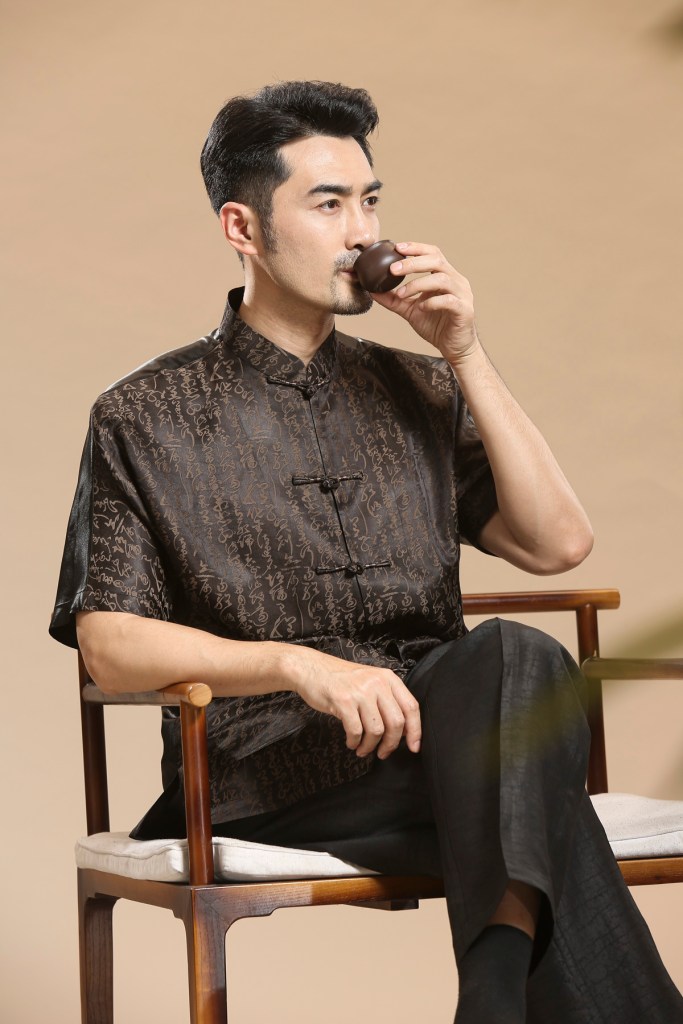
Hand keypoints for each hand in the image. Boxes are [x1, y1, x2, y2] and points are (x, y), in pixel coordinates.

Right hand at [289, 647, 421, 758]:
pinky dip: (355, 742)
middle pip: (396, 722)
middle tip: (383, 753)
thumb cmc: (341, 679)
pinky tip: (351, 742)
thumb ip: (387, 700)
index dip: (416, 731)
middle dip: (391, 744)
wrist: (311, 668)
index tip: (413, 747)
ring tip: (363, 749)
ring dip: (370, 746)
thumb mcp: (370, 681)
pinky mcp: (343, 701)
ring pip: (377, 730)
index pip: (411, 707)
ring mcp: (360, 691)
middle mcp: (377, 683)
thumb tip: (404, 731)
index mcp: (388, 678)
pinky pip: (356, 731)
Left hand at [369, 241, 479, 366]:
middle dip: (412, 263)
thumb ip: (393, 299)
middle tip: (392, 269)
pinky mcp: (464, 310)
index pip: (433, 253)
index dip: (416, 248)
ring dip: (418, 284)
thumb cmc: (436, 326)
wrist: (454, 348)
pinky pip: (448, 300)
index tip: (397, 247)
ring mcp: (462, 295)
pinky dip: (431, 302)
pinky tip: (420, 307)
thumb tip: (372, 290)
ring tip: (401, 294)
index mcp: (445, 276)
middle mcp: (456, 281)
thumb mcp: (410, 310)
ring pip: (441, 279)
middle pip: (436, 260)